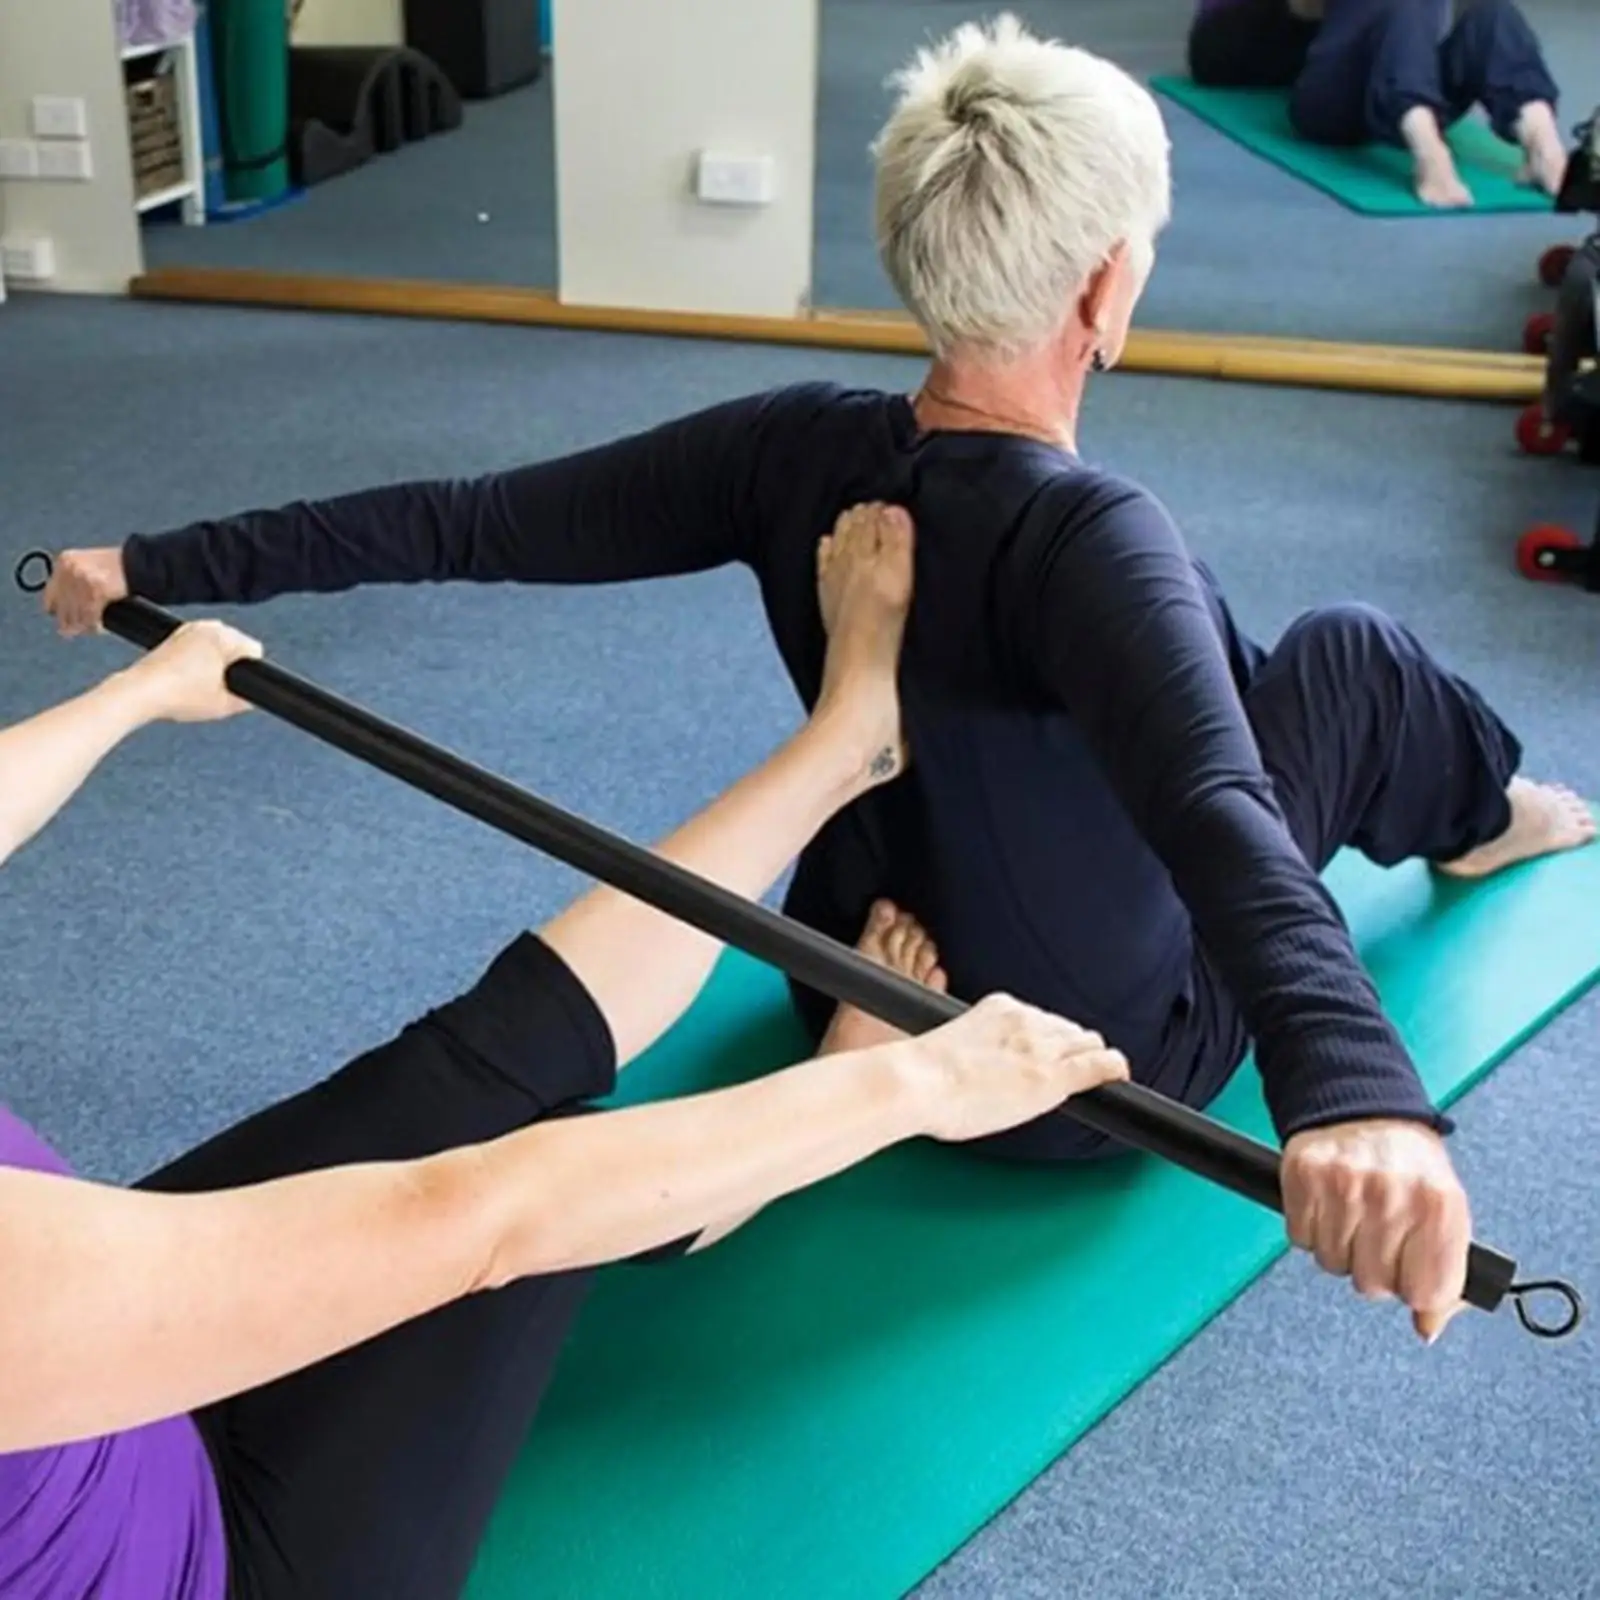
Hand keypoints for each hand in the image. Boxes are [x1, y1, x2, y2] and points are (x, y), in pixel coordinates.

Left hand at [43, 547, 127, 635]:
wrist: (142, 562)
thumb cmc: (119, 566)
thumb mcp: (89, 565)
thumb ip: (73, 581)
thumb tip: (62, 609)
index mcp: (65, 561)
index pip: (50, 595)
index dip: (58, 610)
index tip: (65, 618)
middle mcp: (70, 569)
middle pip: (62, 609)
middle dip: (70, 622)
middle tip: (77, 631)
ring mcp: (82, 580)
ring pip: (75, 616)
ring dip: (84, 626)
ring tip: (92, 630)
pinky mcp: (97, 591)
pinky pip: (91, 618)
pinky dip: (95, 627)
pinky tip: (101, 629)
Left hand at [124, 621, 263, 722]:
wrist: (142, 693)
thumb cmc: (180, 696)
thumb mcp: (226, 705)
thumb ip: (248, 699)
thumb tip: (252, 696)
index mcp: (226, 637)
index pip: (254, 651)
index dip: (251, 673)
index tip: (238, 686)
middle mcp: (209, 626)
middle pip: (235, 646)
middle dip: (231, 664)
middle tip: (219, 688)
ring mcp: (189, 628)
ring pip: (216, 645)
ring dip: (214, 661)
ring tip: (201, 684)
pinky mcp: (174, 635)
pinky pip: (198, 646)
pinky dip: (198, 659)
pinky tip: (187, 678)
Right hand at [908, 993, 1128, 1142]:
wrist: (917, 1083)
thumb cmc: (922, 1074)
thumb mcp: (952, 1043)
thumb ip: (976, 1046)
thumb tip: (976, 1068)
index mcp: (999, 1008)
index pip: (1040, 1018)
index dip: (1046, 1039)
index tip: (1040, 1052)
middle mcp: (1026, 1021)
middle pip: (1067, 1029)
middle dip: (1068, 1048)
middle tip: (1063, 1068)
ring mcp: (1042, 1048)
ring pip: (1085, 1044)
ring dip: (1087, 1058)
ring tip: (1090, 1073)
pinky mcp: (1053, 1077)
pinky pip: (1098, 1066)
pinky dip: (1112, 1069)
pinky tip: (1118, 1073)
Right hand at [1282, 1119, 1470, 1342]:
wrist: (1362, 1102)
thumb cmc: (1408, 1161)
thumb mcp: (1446, 1210)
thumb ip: (1445, 1271)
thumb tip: (1428, 1327)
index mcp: (1440, 1204)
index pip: (1428, 1292)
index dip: (1418, 1291)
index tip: (1414, 1276)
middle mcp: (1393, 1195)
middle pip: (1375, 1284)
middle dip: (1376, 1271)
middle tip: (1380, 1239)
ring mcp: (1345, 1185)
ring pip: (1334, 1265)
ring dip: (1341, 1251)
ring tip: (1354, 1218)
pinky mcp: (1304, 1177)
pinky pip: (1301, 1239)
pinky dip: (1312, 1231)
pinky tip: (1329, 1206)